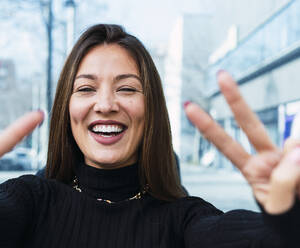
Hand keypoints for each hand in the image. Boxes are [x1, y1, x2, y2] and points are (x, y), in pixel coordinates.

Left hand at [185, 71, 299, 213]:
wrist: (297, 228)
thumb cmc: (285, 222)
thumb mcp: (279, 206)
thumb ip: (285, 181)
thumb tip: (298, 150)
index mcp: (251, 170)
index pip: (226, 143)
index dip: (208, 126)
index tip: (188, 107)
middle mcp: (266, 158)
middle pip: (249, 123)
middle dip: (235, 98)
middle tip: (220, 75)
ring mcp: (286, 155)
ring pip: (290, 133)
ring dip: (298, 139)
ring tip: (296, 173)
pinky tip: (299, 154)